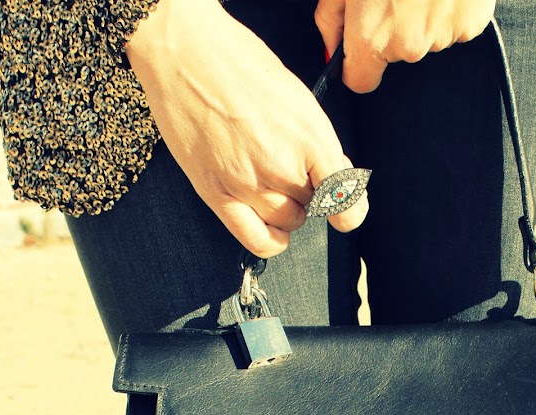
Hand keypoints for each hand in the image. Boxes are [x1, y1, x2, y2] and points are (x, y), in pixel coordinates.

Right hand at [126, 0, 366, 257]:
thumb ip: (320, 144)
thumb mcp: (299, 98)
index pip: (347, 202)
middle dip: (310, 190)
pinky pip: (258, 241)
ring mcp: (249, 185)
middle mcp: (282, 167)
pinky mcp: (218, 195)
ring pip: (289, 223)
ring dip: (288, 209)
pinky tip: (271, 225)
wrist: (185, 53)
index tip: (345, 201)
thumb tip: (336, 176)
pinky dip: (272, 240)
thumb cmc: (242, 67)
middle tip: (290, 163)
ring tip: (271, 178)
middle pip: (315, 207)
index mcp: (310, 139)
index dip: (350, 204)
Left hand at [314, 0, 494, 92]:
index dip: (357, 63)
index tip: (358, 45)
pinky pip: (453, 24)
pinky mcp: (471, 24)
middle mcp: (409, 47)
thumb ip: (332, 18)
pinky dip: (448, 7)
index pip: (361, 81)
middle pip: (396, 53)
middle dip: (392, 28)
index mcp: (372, 37)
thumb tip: (333, 48)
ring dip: (421, 15)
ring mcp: (443, 37)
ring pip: (426, 37)